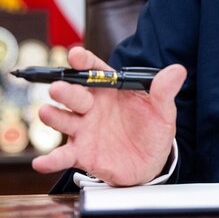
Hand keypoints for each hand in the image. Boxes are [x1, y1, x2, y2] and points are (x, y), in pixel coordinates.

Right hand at [32, 46, 186, 185]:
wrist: (151, 162)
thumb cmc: (152, 129)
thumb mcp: (162, 110)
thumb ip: (164, 90)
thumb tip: (178, 70)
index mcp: (109, 90)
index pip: (94, 70)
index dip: (84, 62)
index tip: (76, 55)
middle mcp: (91, 107)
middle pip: (74, 94)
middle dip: (66, 90)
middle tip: (59, 88)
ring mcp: (83, 129)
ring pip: (63, 120)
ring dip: (53, 116)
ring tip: (47, 113)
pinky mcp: (81, 153)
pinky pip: (63, 156)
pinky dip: (50, 160)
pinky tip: (41, 163)